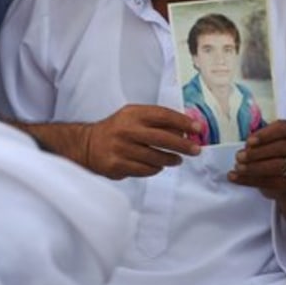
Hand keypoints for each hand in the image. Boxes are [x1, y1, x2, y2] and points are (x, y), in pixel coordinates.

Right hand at [81, 104, 201, 178]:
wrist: (87, 144)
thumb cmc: (118, 129)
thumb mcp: (134, 117)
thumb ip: (157, 121)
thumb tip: (186, 130)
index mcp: (132, 114)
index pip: (163, 115)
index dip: (183, 122)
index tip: (198, 129)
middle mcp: (126, 130)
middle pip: (162, 138)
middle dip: (183, 145)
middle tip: (196, 150)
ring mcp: (120, 149)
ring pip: (156, 157)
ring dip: (171, 159)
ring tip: (177, 159)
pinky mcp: (117, 165)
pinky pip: (145, 170)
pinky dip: (156, 168)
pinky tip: (157, 165)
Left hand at [227, 119, 285, 228]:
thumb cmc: (273, 153)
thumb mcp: (266, 141)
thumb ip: (257, 141)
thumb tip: (245, 147)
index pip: (283, 128)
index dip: (265, 134)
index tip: (249, 141)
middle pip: (280, 148)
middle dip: (257, 153)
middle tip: (239, 156)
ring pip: (278, 166)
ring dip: (254, 167)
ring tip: (238, 168)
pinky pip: (272, 182)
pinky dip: (250, 180)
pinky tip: (235, 177)